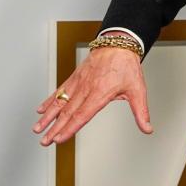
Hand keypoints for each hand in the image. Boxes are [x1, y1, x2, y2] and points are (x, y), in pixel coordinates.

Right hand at [33, 47, 152, 145]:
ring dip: (48, 116)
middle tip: (44, 141)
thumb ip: (141, 112)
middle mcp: (86, 88)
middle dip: (54, 128)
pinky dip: (50, 100)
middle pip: (67, 112)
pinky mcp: (75, 77)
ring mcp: (78, 82)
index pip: (82, 115)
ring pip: (60, 101)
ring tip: (37, 128)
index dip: (69, 128)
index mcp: (100, 93)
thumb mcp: (138, 90)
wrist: (119, 43)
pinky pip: (60, 90)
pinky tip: (41, 109)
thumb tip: (147, 128)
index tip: (58, 139)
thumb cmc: (127, 66)